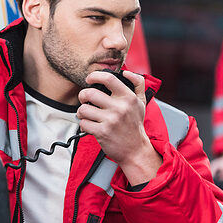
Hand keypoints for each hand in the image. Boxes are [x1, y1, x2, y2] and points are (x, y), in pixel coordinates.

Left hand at [77, 70, 160, 185]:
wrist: (135, 150)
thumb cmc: (135, 125)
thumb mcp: (141, 103)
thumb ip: (138, 84)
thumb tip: (127, 72)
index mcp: (128, 98)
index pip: (109, 79)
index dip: (95, 76)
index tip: (89, 79)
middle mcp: (120, 108)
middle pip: (90, 93)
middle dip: (82, 96)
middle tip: (85, 99)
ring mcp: (111, 120)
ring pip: (83, 109)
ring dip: (81, 112)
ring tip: (87, 115)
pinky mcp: (102, 132)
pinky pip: (83, 123)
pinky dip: (83, 124)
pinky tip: (90, 126)